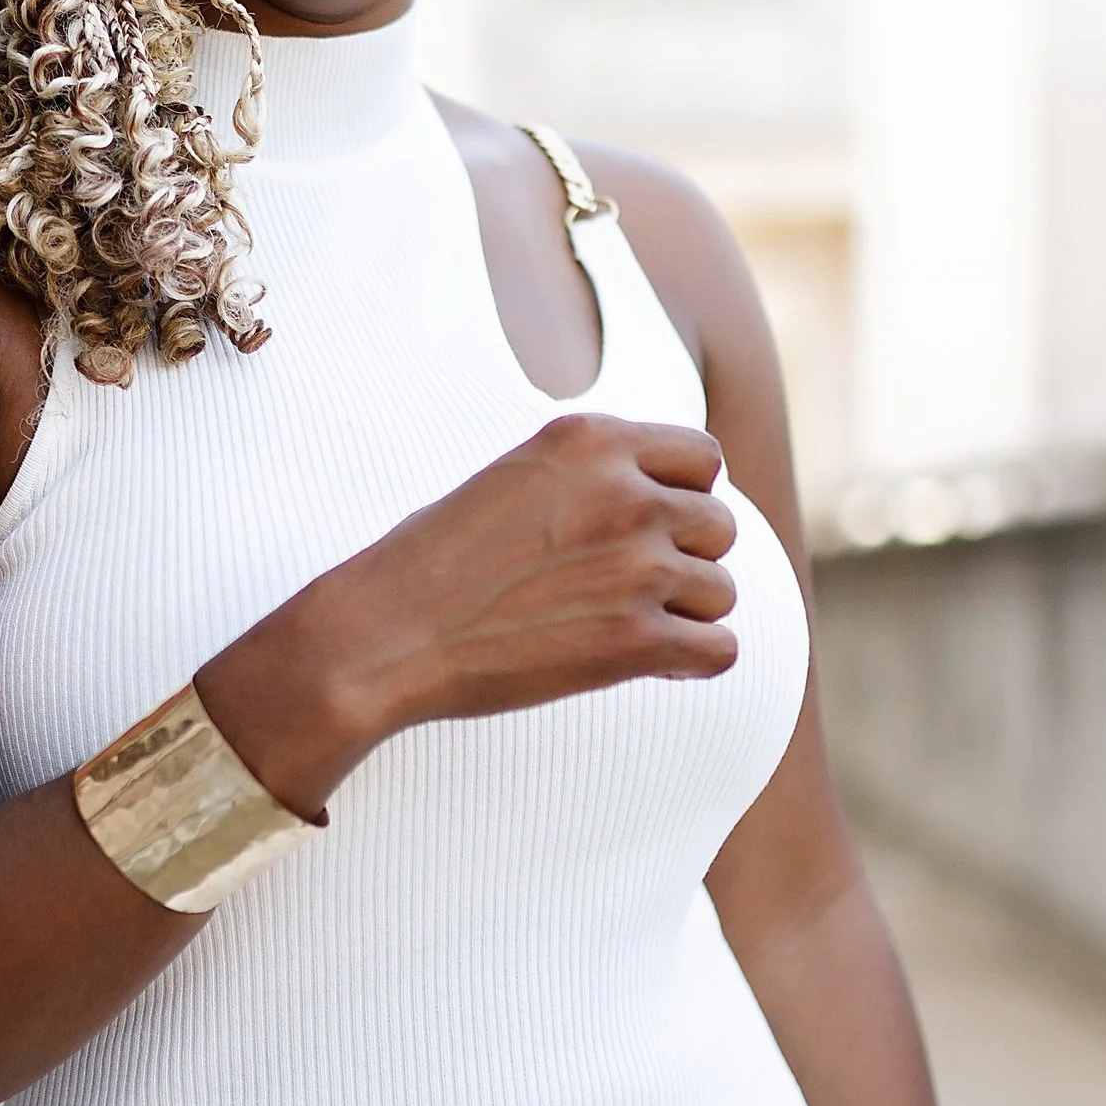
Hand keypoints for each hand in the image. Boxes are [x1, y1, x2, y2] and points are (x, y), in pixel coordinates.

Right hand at [200, 413, 739, 817]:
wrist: (384, 635)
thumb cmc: (433, 562)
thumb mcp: (517, 478)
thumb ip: (595, 475)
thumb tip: (671, 499)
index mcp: (592, 440)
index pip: (704, 459)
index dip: (683, 499)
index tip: (647, 532)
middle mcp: (625, 492)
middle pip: (720, 527)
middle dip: (685, 561)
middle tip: (628, 592)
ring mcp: (637, 566)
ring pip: (721, 592)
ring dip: (685, 615)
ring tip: (624, 628)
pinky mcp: (637, 639)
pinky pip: (719, 650)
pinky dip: (691, 663)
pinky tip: (651, 665)